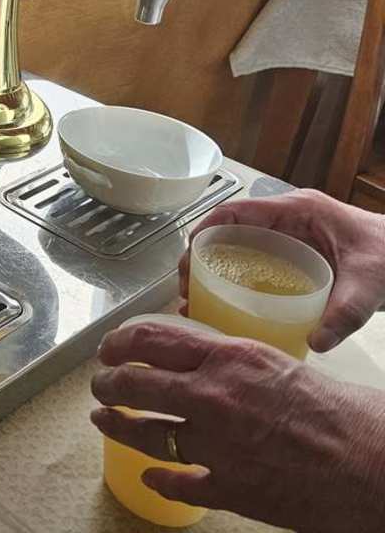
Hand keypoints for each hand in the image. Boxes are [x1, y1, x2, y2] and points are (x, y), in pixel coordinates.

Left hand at [92, 321, 384, 531]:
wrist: (375, 464)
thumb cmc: (342, 413)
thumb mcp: (277, 364)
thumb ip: (232, 362)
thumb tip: (199, 361)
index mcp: (228, 359)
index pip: (150, 340)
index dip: (118, 343)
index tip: (107, 348)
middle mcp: (213, 397)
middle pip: (134, 385)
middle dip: (108, 384)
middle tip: (101, 385)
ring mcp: (216, 446)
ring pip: (145, 434)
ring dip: (117, 426)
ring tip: (104, 420)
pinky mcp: (229, 489)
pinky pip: (177, 484)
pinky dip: (159, 480)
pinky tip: (150, 476)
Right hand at [180, 189, 384, 351]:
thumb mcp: (370, 283)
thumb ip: (345, 313)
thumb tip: (315, 343)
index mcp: (297, 210)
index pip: (237, 211)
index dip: (205, 230)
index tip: (187, 257)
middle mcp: (289, 219)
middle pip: (230, 231)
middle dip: (202, 257)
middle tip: (187, 288)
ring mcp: (292, 236)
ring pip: (241, 247)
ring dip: (216, 270)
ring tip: (199, 301)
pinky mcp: (298, 254)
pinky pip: (258, 261)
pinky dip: (239, 279)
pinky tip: (231, 305)